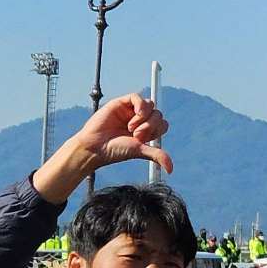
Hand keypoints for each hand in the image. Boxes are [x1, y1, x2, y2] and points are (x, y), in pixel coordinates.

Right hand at [34, 93, 172, 200]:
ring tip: (131, 128)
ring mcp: (130, 111)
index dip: (157, 130)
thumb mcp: (140, 151)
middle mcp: (139, 119)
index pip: (163, 123)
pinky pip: (137, 97)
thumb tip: (171, 170)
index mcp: (146, 130)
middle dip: (150, 126)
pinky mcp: (120, 103)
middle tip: (136, 135)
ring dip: (145, 117)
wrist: (95, 147)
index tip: (143, 140)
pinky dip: (140, 105)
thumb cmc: (115, 151)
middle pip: (158, 114)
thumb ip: (157, 156)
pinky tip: (135, 116)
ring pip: (150, 105)